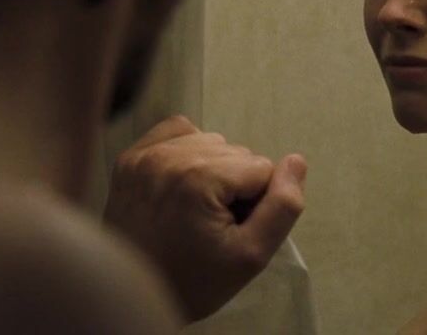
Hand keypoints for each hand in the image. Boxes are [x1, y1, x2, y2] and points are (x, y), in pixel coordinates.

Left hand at [103, 115, 306, 321]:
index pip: (263, 169)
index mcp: (199, 177)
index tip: (232, 233)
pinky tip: (184, 184)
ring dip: (214, 169)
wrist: (130, 294)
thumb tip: (296, 162)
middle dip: (236, 187)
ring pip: (211, 142)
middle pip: (237, 154)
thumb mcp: (250, 256)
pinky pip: (177, 131)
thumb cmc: (191, 281)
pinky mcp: (130, 158)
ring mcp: (145, 154)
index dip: (257, 204)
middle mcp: (169, 156)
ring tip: (197, 210)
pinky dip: (189, 151)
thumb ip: (283, 208)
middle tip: (214, 226)